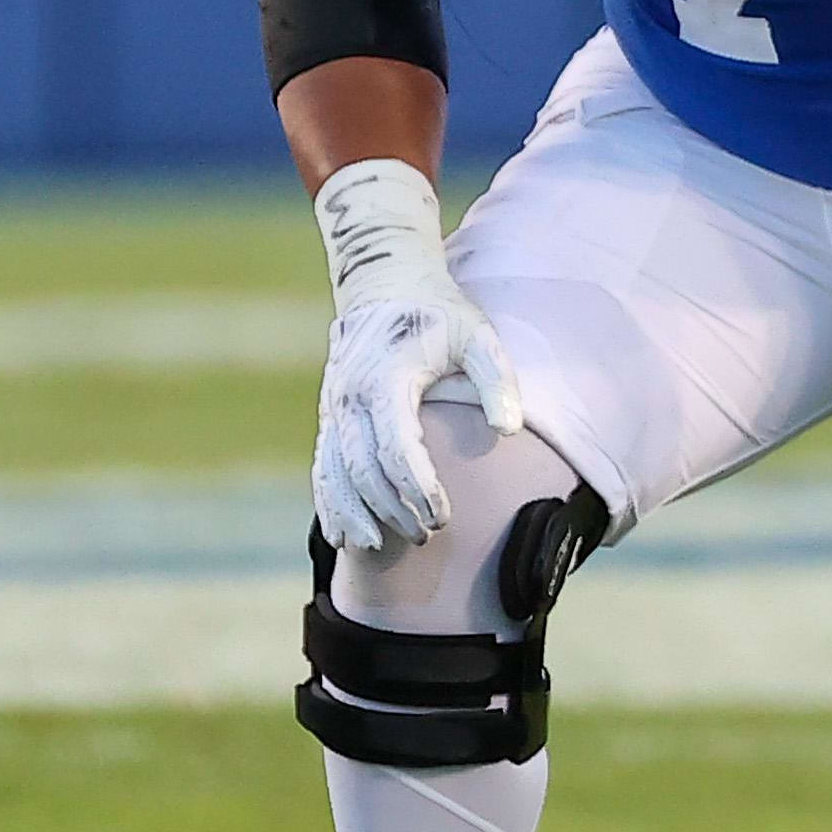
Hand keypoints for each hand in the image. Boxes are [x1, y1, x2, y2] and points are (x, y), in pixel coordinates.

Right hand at [313, 161, 522, 554]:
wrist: (385, 285)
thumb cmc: (441, 315)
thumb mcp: (479, 336)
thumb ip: (497, 380)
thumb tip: (508, 429)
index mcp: (385, 379)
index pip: (395, 447)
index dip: (418, 488)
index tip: (444, 516)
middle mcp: (349, 397)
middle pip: (363, 470)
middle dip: (393, 509)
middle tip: (428, 535)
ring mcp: (334, 408)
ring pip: (335, 474)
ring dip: (356, 515)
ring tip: (383, 546)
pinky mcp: (329, 417)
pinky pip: (322, 468)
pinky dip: (331, 504)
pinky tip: (345, 536)